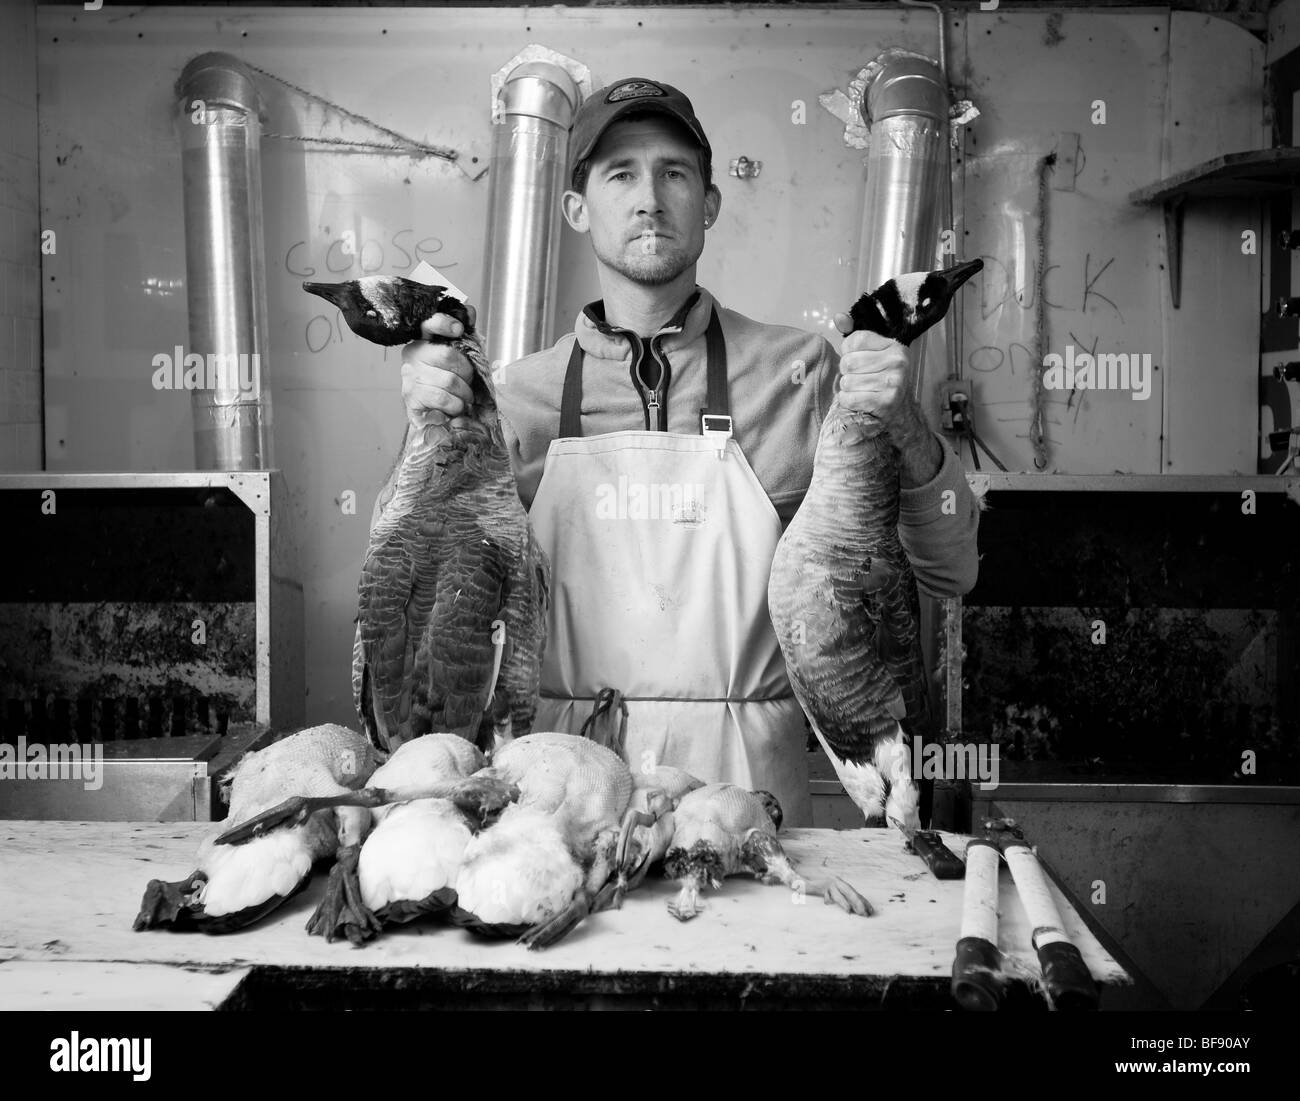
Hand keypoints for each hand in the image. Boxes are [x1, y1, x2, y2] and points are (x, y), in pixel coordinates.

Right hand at [400, 303, 478, 427]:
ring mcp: (410, 376)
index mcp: (423, 341)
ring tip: (463, 396)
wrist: (430, 413)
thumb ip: (465, 336)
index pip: (428, 324)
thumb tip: (470, 311)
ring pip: (449, 381)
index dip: (443, 323)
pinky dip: (455, 405)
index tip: (458, 329)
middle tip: (468, 381)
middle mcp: (413, 355)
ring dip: (463, 392)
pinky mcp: (412, 397)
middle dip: (466, 372)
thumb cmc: (445, 382)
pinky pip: (442, 399)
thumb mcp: (458, 357)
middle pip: (448, 356)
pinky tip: (454, 406)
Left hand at [833, 313, 941, 485]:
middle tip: (858, 378)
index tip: (856, 358)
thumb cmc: (878, 378)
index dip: (848, 351)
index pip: (855, 340)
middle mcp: (899, 362)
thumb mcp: (870, 353)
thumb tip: (838, 317)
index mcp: (895, 346)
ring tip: (859, 390)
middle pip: (848, 362)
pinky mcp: (886, 403)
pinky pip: (850, 398)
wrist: (898, 412)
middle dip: (846, 372)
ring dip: (847, 388)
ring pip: (847, 381)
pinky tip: (858, 400)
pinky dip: (847, 401)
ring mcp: (895, 383)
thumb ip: (853, 334)